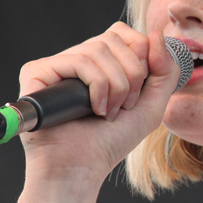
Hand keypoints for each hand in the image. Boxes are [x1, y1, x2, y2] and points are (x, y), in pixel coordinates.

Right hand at [18, 22, 178, 184]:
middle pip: (115, 39)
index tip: (138, 92)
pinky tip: (95, 109)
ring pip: (99, 49)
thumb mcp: (153, 104)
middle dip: (132, 75)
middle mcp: (77, 58)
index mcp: (102, 61)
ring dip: (116, 85)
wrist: (82, 168)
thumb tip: (157, 34)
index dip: (141, 58)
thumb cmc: (113, 140)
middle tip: (125, 106)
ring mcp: (56, 64)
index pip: (127, 34)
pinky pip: (79, 61)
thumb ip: (165, 70)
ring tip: (108, 112)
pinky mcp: (37, 72)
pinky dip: (97, 86)